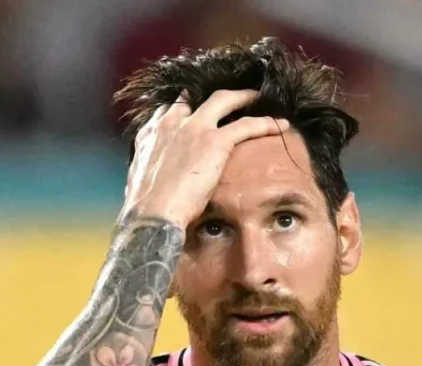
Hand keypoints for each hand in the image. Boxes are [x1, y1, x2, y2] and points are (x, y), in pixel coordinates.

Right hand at [121, 89, 289, 229]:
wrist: (152, 215)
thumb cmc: (145, 208)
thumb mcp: (140, 181)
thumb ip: (153, 170)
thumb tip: (158, 181)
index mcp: (151, 135)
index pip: (170, 110)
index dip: (185, 107)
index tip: (196, 109)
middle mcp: (171, 124)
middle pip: (195, 97)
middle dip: (212, 94)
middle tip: (230, 96)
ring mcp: (193, 129)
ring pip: (224, 100)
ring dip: (243, 97)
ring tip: (259, 98)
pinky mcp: (214, 142)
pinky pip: (247, 125)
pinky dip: (266, 123)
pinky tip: (280, 125)